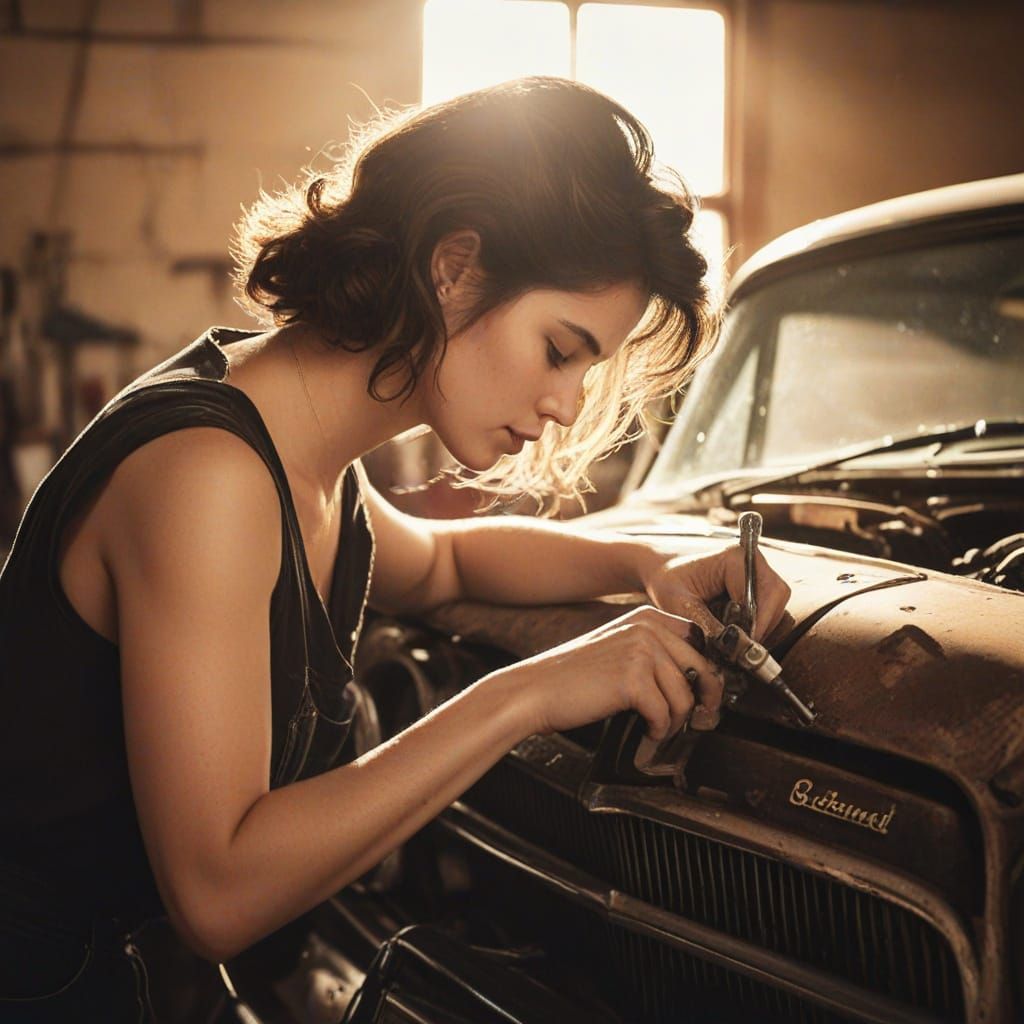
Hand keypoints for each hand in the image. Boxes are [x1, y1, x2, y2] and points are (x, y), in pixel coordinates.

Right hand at [496, 605, 723, 741]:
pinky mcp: (632, 680)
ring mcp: (641, 651)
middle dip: (701, 702)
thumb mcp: (619, 649)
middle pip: (701, 669)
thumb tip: (701, 681)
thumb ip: (656, 654)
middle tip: (694, 722)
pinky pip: (664, 714)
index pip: (700, 642)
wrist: (535, 691)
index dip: (707, 672)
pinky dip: (657, 731)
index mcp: (647, 617)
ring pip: (685, 696)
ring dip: (674, 721)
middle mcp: (647, 628)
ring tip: (657, 728)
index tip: (704, 696)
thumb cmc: (573, 677)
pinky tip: (645, 732)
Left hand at [641, 544, 791, 644]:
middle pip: (776, 599)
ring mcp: (756, 572)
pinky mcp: (756, 585)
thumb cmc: (667, 582)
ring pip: (776, 606)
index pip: (764, 593)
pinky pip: (769, 610)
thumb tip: (731, 648)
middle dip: (760, 627)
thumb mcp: (680, 606)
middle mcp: (751, 561)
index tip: (740, 646)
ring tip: (732, 640)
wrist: (661, 572)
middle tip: (737, 647)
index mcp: (734, 558)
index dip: (757, 624)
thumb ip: (706, 626)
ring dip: (759, 628)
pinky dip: (755, 626)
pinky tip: (733, 633)